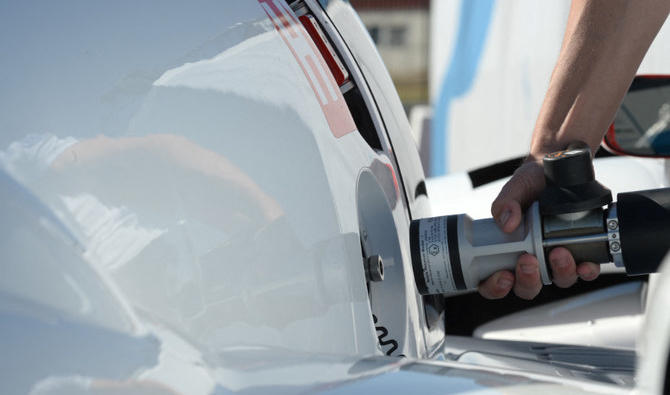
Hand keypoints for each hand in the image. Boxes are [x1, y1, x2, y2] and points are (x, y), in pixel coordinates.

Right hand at [478, 160, 600, 298]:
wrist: (559, 166)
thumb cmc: (532, 181)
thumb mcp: (516, 187)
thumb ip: (505, 203)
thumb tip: (506, 223)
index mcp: (506, 249)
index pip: (492, 280)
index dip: (494, 286)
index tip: (503, 276)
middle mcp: (530, 258)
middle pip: (526, 287)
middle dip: (528, 281)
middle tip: (528, 261)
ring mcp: (555, 258)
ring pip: (557, 281)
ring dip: (559, 272)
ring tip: (559, 252)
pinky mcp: (580, 252)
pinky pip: (584, 271)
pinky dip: (586, 271)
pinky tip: (586, 263)